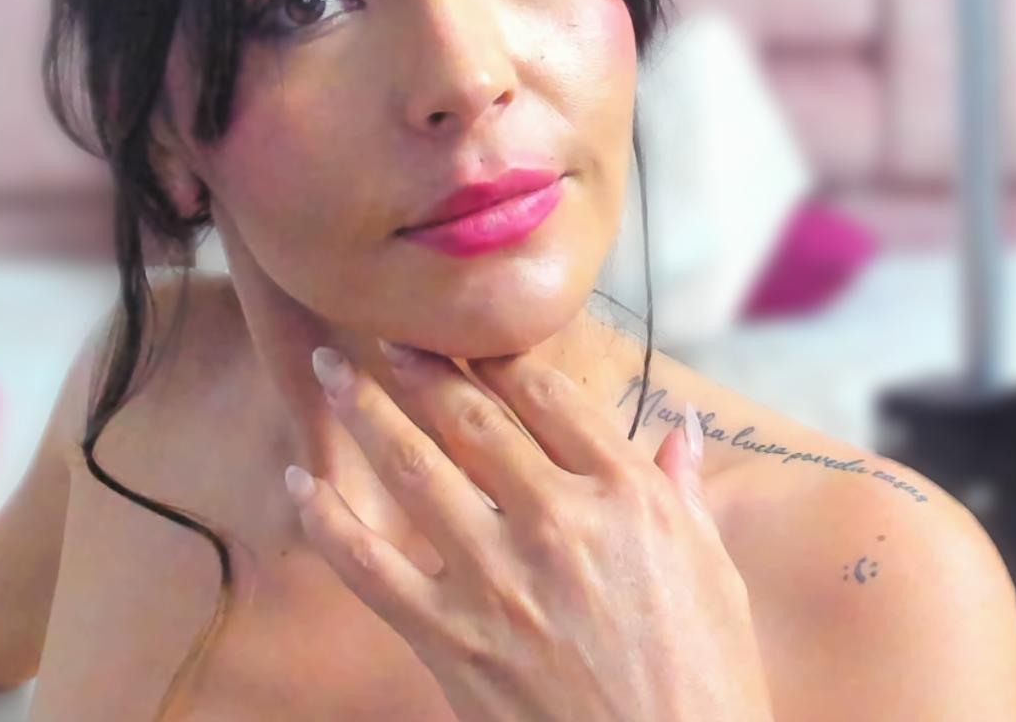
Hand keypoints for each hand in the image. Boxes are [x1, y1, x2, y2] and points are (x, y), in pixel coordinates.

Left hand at [287, 341, 776, 721]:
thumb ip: (682, 493)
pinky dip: (326, 522)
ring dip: (361, 411)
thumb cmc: (704, 684)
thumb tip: (677, 428)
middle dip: (415, 364)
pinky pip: (369, 567)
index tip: (464, 330)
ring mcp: (497, 581)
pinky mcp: (452, 640)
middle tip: (378, 332)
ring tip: (329, 373)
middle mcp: (558, 523)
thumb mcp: (715, 577)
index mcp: (628, 498)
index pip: (548, 395)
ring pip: (412, 469)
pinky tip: (301, 487)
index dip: (496, 352)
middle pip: (470, 416)